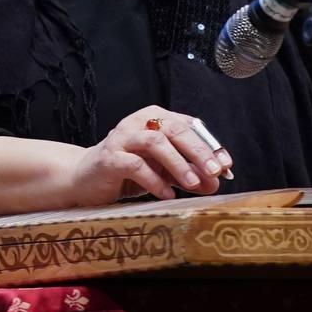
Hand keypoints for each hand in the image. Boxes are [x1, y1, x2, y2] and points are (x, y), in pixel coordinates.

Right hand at [67, 106, 234, 204]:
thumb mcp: (163, 170)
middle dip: (199, 152)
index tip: (227, 165)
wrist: (84, 178)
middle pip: (176, 130)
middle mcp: (139, 122)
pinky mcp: (109, 157)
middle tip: (216, 172)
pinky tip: (167, 193)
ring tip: (192, 183)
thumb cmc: (128, 171)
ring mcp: (123, 137)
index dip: (210, 144)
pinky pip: (135, 165)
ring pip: (156, 143)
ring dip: (178, 164)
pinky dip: (154, 180)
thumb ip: (187, 172)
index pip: (189, 126)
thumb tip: (215, 182)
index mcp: (156, 118)